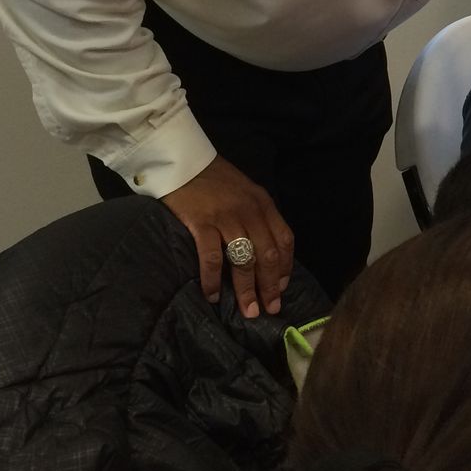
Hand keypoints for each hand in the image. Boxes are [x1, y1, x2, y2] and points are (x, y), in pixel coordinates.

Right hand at [162, 154, 293, 317]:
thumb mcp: (245, 192)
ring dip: (247, 289)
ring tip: (248, 310)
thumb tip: (262, 251)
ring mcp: (227, 218)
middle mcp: (250, 211)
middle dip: (270, 285)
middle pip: (267, 254)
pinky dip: (213, 280)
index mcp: (264, 204)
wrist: (185, 160)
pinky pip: (212, 258)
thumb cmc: (215, 179)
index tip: (282, 288)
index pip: (284, 239)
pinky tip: (212, 296)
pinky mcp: (202, 223)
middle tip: (269, 309)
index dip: (285, 266)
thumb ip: (256, 216)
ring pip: (244, 260)